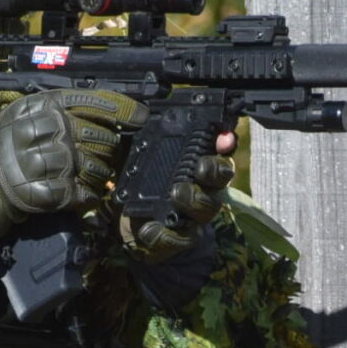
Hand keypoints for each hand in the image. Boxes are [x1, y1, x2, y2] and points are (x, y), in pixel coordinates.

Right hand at [0, 89, 145, 239]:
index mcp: (46, 106)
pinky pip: (88, 194)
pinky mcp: (55, 192)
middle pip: (104, 138)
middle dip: (108, 148)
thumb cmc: (8, 141)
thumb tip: (111, 112)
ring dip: (100, 174)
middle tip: (99, 152)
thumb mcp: (28, 110)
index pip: (96, 102)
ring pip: (100, 168)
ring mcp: (55, 163)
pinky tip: (80, 192)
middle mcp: (53, 131)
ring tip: (84, 173)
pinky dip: (89, 195)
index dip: (124, 110)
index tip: (141, 116)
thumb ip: (64, 107)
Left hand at [126, 128, 237, 261]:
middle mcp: (200, 187)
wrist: (121, 220)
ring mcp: (192, 215)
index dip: (225, 143)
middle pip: (221, 178)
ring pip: (207, 208)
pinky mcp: (176, 238)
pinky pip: (180, 238)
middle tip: (199, 167)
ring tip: (176, 193)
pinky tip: (149, 228)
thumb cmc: (132, 178)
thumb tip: (138, 109)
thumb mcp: (132, 148)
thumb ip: (138, 129)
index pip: (218, 149)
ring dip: (194, 199)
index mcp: (194, 163)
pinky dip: (165, 234)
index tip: (222, 138)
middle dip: (214, 170)